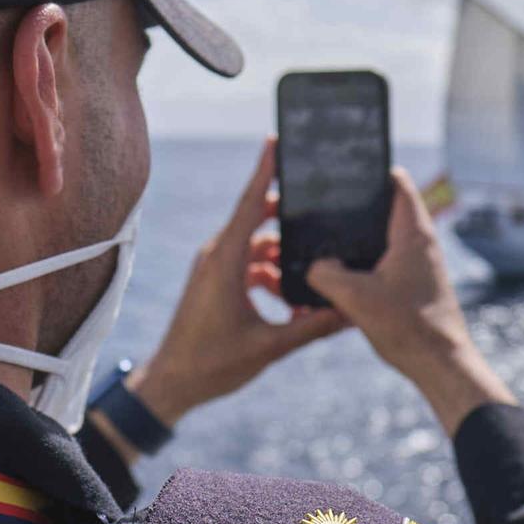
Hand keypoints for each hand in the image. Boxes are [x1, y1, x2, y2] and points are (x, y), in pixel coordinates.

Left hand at [125, 139, 345, 434]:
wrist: (173, 383)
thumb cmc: (213, 364)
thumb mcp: (269, 346)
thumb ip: (312, 328)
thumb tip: (351, 313)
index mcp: (225, 261)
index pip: (250, 204)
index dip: (265, 171)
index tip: (277, 140)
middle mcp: (217, 255)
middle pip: (257, 218)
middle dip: (289, 216)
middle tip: (323, 208)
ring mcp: (214, 267)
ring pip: (255, 244)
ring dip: (281, 255)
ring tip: (310, 273)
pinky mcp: (214, 280)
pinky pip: (247, 262)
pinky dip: (269, 271)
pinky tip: (290, 297)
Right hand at [307, 169, 514, 435]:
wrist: (440, 365)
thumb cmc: (408, 327)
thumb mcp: (355, 297)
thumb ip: (326, 273)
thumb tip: (312, 265)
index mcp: (413, 232)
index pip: (396, 181)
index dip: (371, 171)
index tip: (343, 172)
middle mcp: (421, 242)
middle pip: (386, 207)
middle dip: (357, 207)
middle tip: (325, 208)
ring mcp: (420, 264)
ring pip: (385, 237)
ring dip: (360, 238)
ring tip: (328, 240)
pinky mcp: (415, 284)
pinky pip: (386, 261)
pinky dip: (367, 261)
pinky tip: (342, 275)